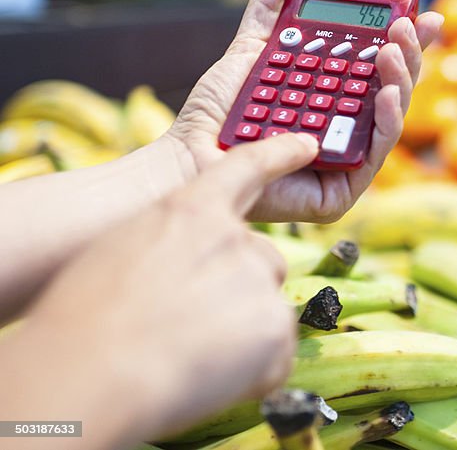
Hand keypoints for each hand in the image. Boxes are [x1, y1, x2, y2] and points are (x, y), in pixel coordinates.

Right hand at [1, 133, 318, 448]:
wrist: (90, 372)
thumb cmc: (83, 319)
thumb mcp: (119, 255)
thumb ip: (167, 247)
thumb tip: (186, 269)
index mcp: (189, 210)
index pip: (247, 167)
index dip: (279, 153)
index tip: (305, 145)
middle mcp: (234, 237)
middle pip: (262, 259)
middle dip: (238, 289)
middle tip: (193, 322)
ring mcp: (258, 279)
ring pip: (266, 306)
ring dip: (240, 332)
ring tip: (190, 355)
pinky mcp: (275, 326)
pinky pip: (275, 353)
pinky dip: (250, 371)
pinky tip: (207, 378)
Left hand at [165, 0, 443, 221]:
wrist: (190, 154)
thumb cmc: (217, 113)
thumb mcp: (250, 50)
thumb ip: (270, 10)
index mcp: (333, 94)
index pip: (378, 64)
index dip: (402, 38)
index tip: (415, 12)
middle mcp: (345, 124)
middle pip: (391, 86)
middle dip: (407, 53)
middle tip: (404, 25)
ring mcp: (347, 155)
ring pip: (390, 116)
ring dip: (400, 79)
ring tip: (392, 51)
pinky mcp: (344, 187)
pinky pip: (375, 151)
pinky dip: (386, 120)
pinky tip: (385, 92)